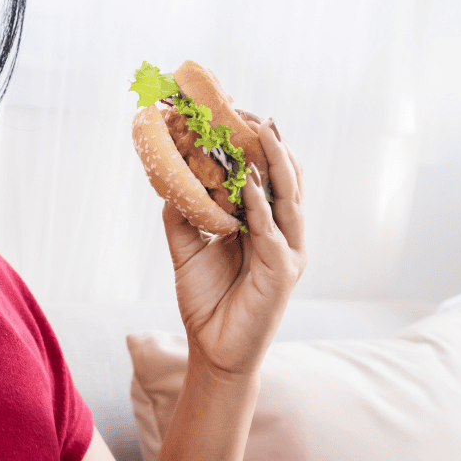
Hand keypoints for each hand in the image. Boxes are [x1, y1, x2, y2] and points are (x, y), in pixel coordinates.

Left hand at [163, 119, 305, 377]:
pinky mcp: (284, 271)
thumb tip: (171, 178)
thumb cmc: (207, 299)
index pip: (268, 175)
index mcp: (265, 225)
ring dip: (277, 162)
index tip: (239, 112)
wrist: (212, 348)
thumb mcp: (187, 247)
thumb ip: (184, 213)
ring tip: (263, 131)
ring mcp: (288, 251)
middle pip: (286, 177)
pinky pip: (273, 231)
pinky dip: (261, 206)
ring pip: (289, 197)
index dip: (257, 144)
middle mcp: (282, 233)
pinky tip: (249, 184)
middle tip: (253, 112)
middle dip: (271, 142)